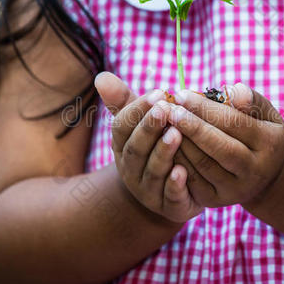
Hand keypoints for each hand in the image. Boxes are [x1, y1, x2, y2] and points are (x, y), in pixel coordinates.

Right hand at [94, 72, 202, 222]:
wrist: (164, 197)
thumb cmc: (153, 150)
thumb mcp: (139, 126)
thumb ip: (125, 102)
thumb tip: (101, 76)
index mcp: (122, 147)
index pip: (122, 126)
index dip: (138, 109)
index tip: (158, 92)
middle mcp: (131, 170)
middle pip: (136, 148)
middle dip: (149, 127)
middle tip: (165, 108)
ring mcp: (148, 191)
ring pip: (153, 171)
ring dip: (163, 152)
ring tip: (176, 133)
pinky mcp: (169, 207)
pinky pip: (169, 197)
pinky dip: (174, 185)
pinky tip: (182, 172)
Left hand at [168, 83, 283, 207]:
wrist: (261, 175)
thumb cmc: (257, 131)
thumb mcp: (262, 113)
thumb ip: (249, 99)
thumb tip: (230, 91)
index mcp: (269, 144)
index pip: (234, 123)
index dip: (205, 108)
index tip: (180, 94)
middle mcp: (254, 171)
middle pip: (219, 147)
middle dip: (190, 127)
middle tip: (168, 110)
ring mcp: (235, 190)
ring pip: (202, 165)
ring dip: (179, 143)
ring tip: (163, 123)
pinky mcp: (216, 200)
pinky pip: (191, 180)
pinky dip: (176, 160)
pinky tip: (164, 143)